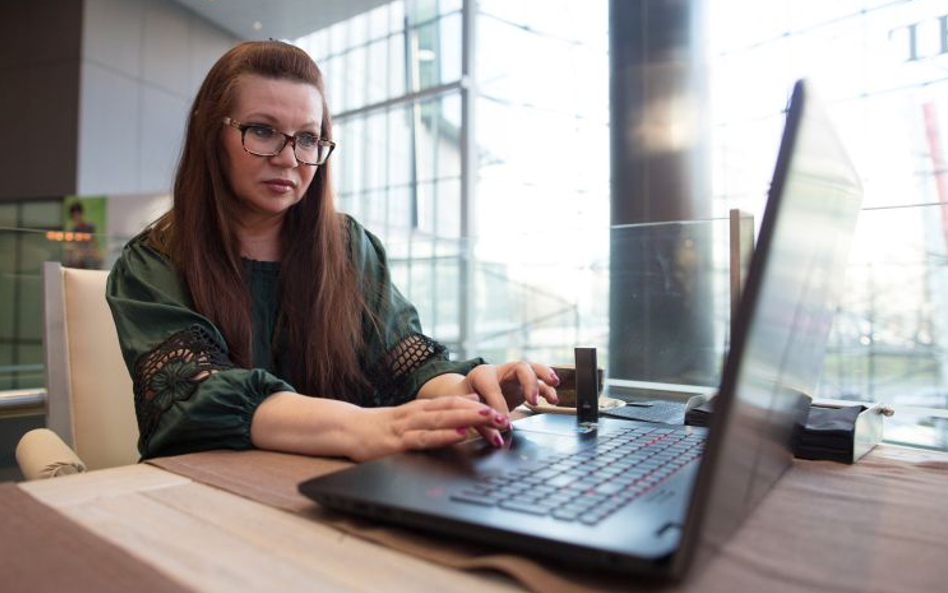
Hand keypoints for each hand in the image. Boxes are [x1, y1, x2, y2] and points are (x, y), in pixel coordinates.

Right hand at [350, 395, 509, 460]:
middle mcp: (416, 413)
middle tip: (504, 416)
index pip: (453, 401)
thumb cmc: (380, 425)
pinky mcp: (398, 443)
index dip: (478, 405)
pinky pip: (425, 438)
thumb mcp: (412, 414)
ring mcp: (407, 427)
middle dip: (480, 412)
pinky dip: (444, 436)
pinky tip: (459, 434)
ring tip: (489, 419)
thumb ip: (440, 410)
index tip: (501, 408)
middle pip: (452, 409)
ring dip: (467, 419)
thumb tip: (473, 401)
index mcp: (421, 407)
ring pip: (442, 420)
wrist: (346, 429)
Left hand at [464, 361, 559, 417]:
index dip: (498, 405)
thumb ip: (483, 422)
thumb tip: (499, 435)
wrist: (467, 392)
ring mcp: (514, 377)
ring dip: (545, 376)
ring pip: (533, 369)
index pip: (493, 387)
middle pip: (520, 366)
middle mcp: (501, 372)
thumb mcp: (468, 409)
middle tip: (532, 400)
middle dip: (529, 381)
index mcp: (482, 375)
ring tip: (554, 384)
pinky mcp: (523, 386)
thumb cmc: (467, 399)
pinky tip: (553, 400)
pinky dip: (548, 389)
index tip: (502, 422)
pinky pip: (539, 383)